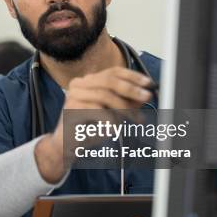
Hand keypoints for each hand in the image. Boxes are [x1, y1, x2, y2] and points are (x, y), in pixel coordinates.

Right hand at [35, 67, 153, 182]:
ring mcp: (73, 95)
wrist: (68, 145)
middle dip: (131, 89)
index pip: (112, 71)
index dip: (132, 76)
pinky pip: (96, 110)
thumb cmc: (89, 128)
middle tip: (146, 97)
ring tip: (135, 119)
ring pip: (104, 95)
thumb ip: (126, 103)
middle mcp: (80, 84)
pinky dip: (110, 120)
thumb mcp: (113, 113)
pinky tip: (115, 128)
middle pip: (109, 80)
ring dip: (124, 108)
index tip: (148, 83)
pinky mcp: (71, 108)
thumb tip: (143, 95)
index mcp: (89, 81)